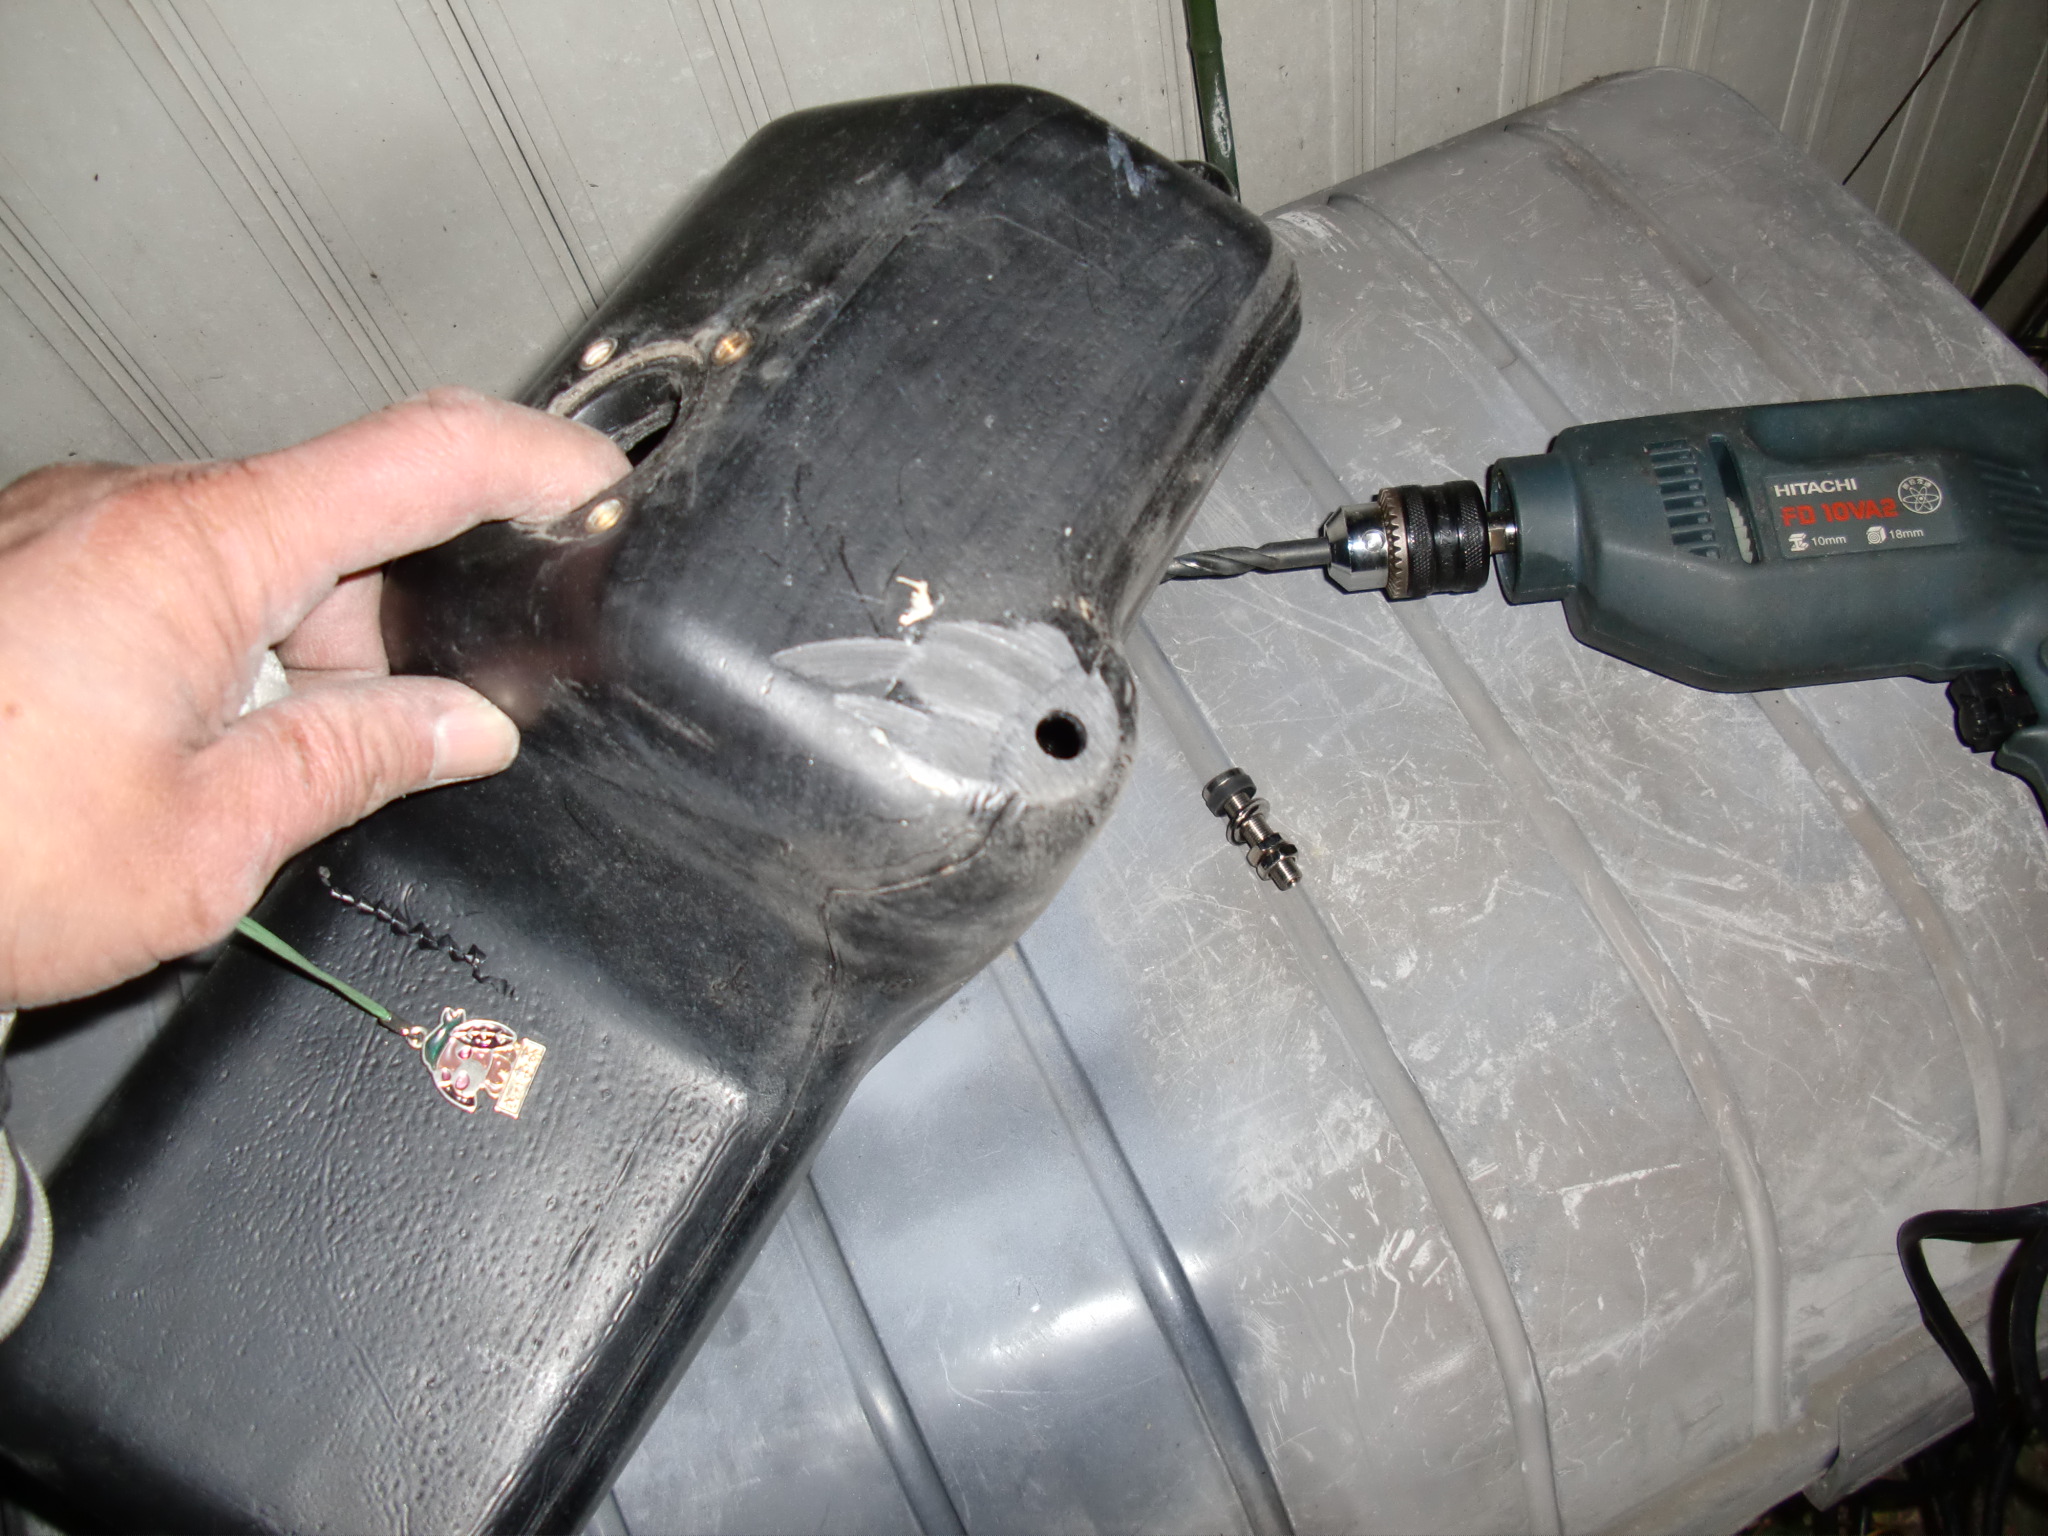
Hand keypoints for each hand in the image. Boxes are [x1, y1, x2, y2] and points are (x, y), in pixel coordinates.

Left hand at [0, 389, 628, 1008]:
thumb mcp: (208, 838)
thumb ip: (357, 761)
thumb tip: (464, 730)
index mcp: (202, 551)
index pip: (420, 456)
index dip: (534, 458)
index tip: (598, 479)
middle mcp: (134, 510)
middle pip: (337, 529)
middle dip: (402, 626)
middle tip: (429, 734)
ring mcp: (70, 530)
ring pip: (251, 565)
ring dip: (301, 656)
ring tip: (260, 779)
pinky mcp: (28, 564)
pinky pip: (169, 580)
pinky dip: (223, 651)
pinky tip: (198, 752)